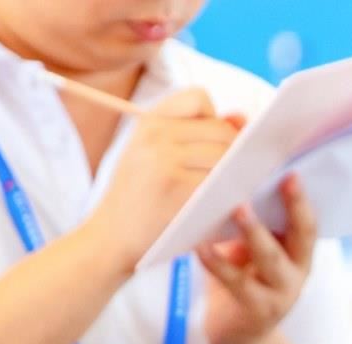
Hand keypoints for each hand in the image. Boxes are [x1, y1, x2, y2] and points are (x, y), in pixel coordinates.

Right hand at [81, 87, 238, 274]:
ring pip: (225, 156)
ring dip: (237, 174)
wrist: (110, 238)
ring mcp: (165, 161)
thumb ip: (193, 133)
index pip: (199, 98)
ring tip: (229, 190)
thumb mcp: (151, 155)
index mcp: (149, 121)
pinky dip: (231, 193)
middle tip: (232, 175)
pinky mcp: (178, 190)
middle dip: (235, 152)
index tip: (213, 142)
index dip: (216, 118)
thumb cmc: (139, 198)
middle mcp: (155, 135)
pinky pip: (222, 183)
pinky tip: (226, 205)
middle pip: (221, 130)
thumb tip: (242, 117)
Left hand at [197, 176, 317, 343]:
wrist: (235, 333)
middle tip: (281, 181)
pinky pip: (236, 282)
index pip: (308, 224)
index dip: (302, 200)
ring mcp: (280, 294)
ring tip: (238, 209)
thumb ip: (247, 224)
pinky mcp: (256, 310)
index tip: (292, 173)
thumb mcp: (248, 250)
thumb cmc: (240, 281)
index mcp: (299, 254)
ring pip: (270, 259)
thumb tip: (230, 180)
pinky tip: (201, 245)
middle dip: (292, 208)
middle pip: (301, 237)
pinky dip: (217, 262)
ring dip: (255, 232)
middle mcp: (296, 273)